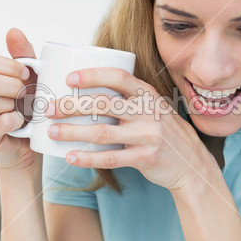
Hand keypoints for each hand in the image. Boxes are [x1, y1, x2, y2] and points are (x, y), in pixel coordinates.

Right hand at [0, 28, 39, 172]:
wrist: (27, 147)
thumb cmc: (27, 110)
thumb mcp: (29, 79)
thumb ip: (22, 56)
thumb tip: (13, 31)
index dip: (9, 65)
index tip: (27, 74)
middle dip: (12, 85)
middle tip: (27, 93)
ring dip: (12, 103)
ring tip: (24, 108)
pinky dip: (13, 119)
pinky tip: (21, 121)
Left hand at [45, 67, 216, 191]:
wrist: (191, 164)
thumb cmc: (163, 132)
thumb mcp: (153, 108)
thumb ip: (129, 100)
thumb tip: (86, 92)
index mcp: (148, 94)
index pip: (118, 77)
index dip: (92, 75)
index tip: (68, 79)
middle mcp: (148, 111)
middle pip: (104, 103)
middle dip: (71, 106)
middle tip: (48, 109)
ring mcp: (148, 135)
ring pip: (103, 132)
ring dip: (73, 132)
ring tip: (52, 132)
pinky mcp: (146, 158)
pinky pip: (111, 159)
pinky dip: (88, 158)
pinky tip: (71, 157)